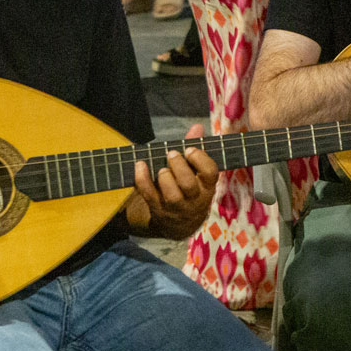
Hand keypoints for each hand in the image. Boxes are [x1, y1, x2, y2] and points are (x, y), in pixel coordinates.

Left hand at [125, 124, 217, 239]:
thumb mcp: (197, 173)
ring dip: (165, 177)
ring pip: (171, 195)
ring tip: (161, 168)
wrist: (180, 224)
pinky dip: (142, 179)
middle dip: (178, 166)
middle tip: (171, 154)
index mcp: (207, 187)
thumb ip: (195, 149)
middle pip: (188, 184)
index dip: (200, 159)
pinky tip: (140, 165)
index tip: (189, 150)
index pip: (210, 172)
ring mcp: (176, 208)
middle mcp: (194, 200)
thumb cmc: (190, 189)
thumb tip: (197, 126)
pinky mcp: (158, 210)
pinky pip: (149, 195)